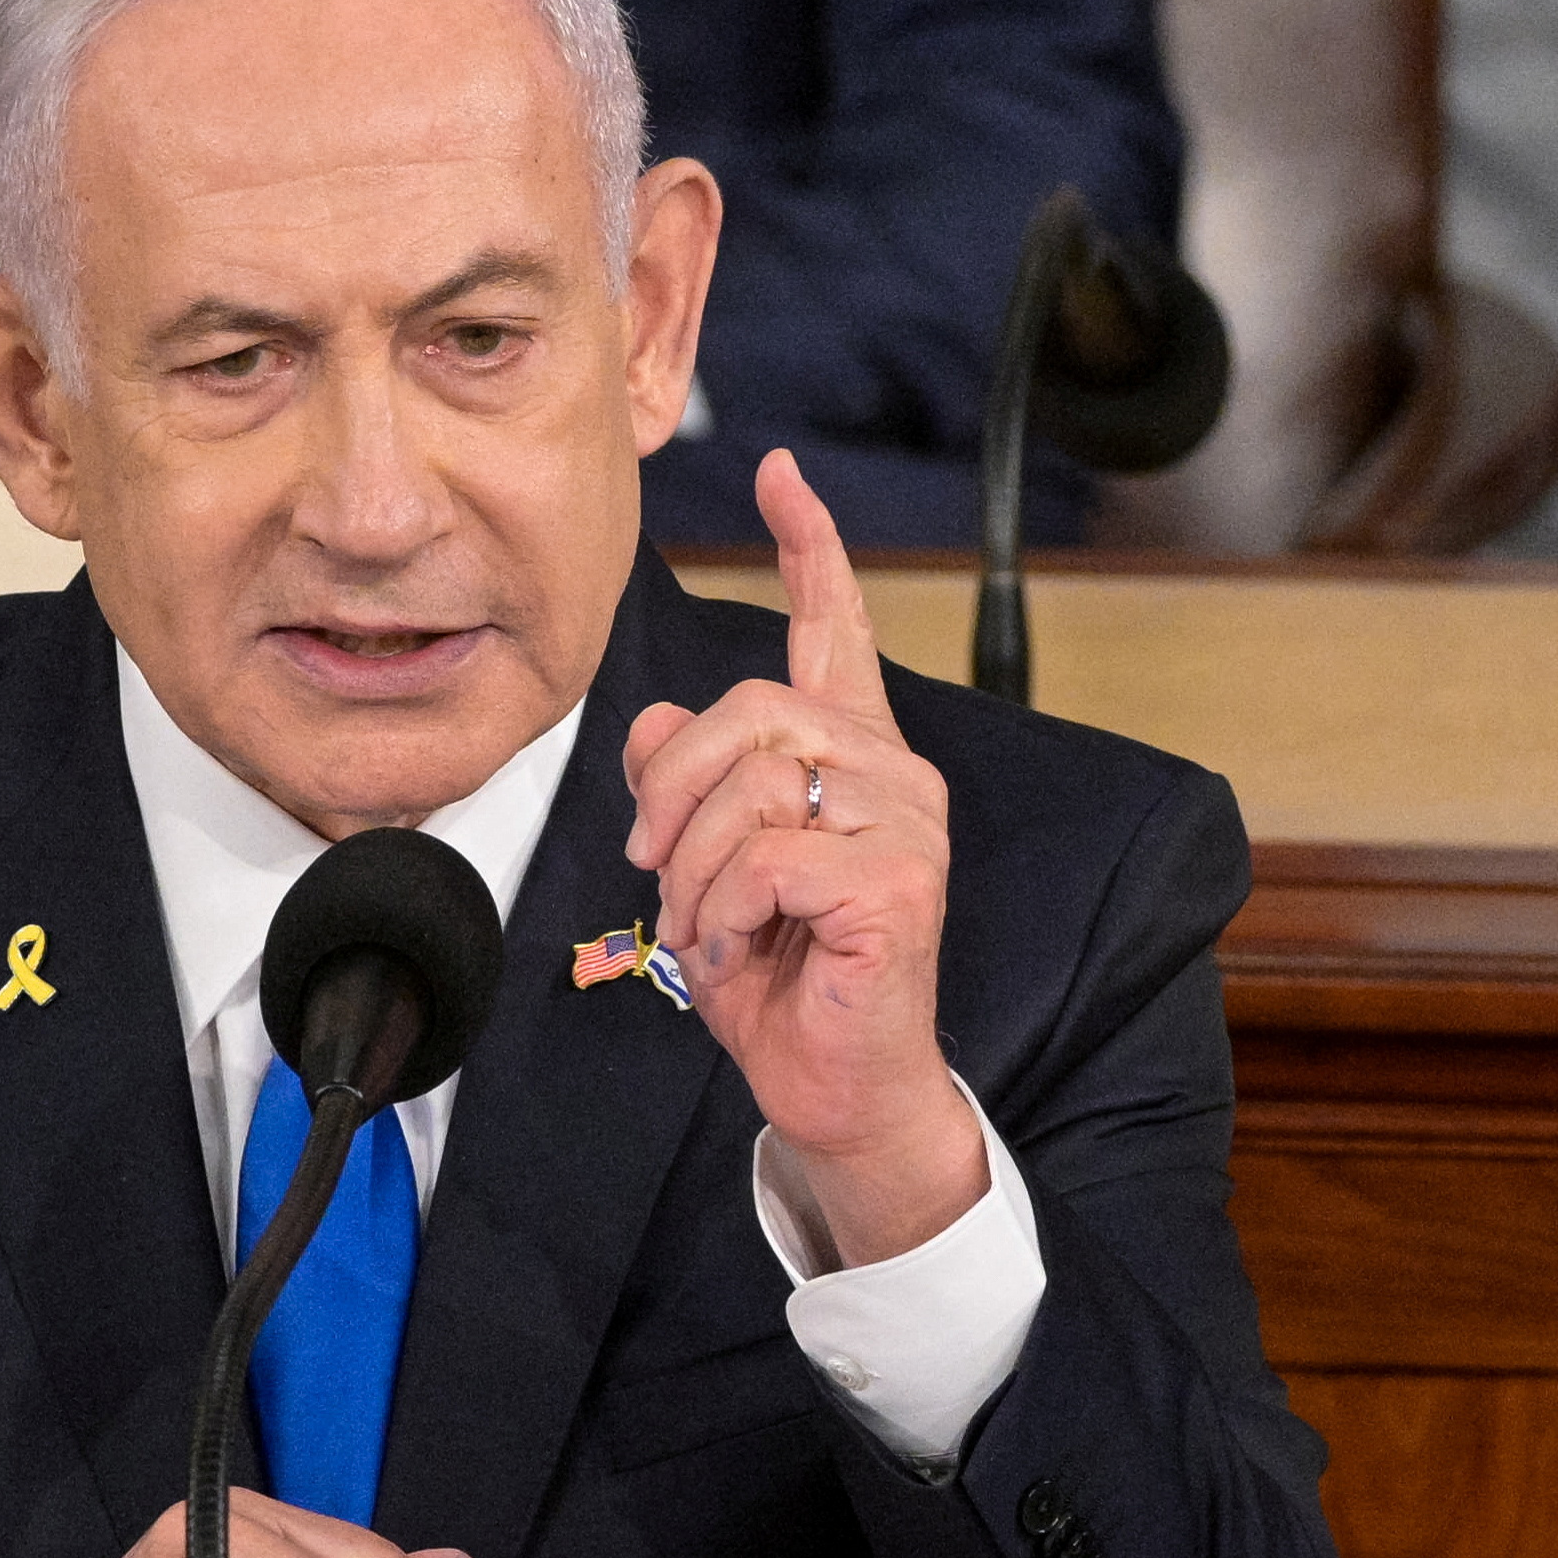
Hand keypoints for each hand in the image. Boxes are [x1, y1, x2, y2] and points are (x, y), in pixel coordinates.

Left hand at [622, 447, 985, 1268]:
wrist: (833, 1086)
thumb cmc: (782, 983)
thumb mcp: (704, 873)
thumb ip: (682, 790)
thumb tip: (651, 723)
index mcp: (851, 757)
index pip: (833, 629)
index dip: (809, 547)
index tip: (780, 471)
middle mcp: (891, 773)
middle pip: (747, 710)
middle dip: (670, 794)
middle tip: (656, 875)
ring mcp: (906, 823)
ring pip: (750, 785)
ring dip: (692, 869)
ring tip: (705, 928)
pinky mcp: (900, 880)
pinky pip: (767, 857)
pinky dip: (725, 911)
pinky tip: (743, 949)